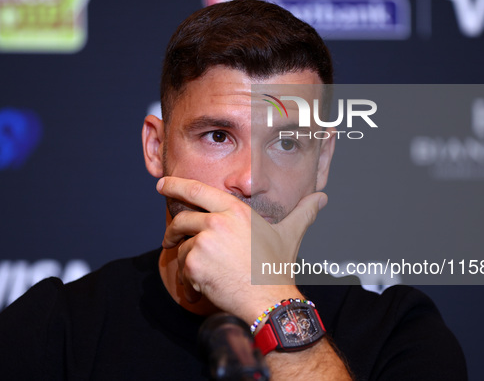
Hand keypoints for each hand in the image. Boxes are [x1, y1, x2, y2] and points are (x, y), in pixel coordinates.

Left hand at [157, 176, 327, 323]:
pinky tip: (203, 286)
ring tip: (200, 272)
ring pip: (182, 245)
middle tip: (170, 239)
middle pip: (182, 217)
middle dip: (172, 229)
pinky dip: (188, 279)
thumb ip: (303, 212)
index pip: (197, 189)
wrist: (268, 300)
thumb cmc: (276, 268)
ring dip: (186, 259)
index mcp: (235, 209)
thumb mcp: (290, 234)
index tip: (162, 184)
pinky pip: (182, 267)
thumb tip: (321, 198)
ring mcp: (205, 241)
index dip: (175, 184)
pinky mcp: (195, 263)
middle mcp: (218, 220)